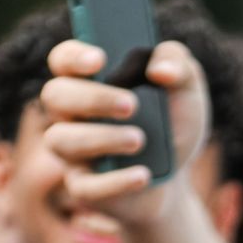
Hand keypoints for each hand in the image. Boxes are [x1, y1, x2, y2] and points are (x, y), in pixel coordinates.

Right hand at [38, 39, 210, 230]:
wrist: (178, 170)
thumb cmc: (172, 119)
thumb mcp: (186, 87)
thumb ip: (178, 63)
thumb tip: (160, 69)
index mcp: (88, 78)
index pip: (63, 59)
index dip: (74, 56)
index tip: (100, 59)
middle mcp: (70, 112)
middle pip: (56, 95)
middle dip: (92, 98)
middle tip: (131, 105)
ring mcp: (71, 151)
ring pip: (61, 140)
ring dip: (101, 138)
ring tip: (139, 140)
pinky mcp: (82, 186)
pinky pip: (84, 186)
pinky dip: (115, 182)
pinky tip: (143, 176)